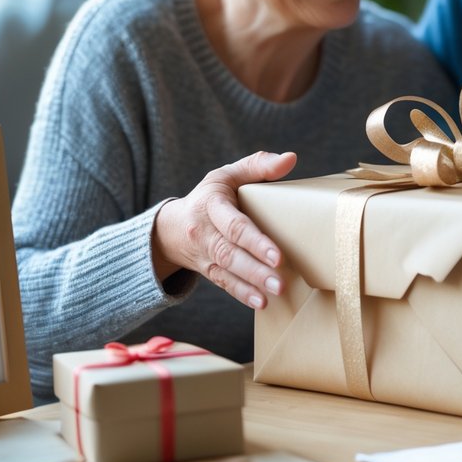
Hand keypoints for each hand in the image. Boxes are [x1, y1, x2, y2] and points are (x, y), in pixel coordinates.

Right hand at [152, 151, 296, 308]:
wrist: (171, 227)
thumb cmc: (210, 196)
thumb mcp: (227, 175)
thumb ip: (258, 165)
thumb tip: (290, 158)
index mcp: (211, 204)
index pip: (234, 225)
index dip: (255, 241)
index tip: (278, 255)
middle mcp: (204, 232)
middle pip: (229, 252)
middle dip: (255, 269)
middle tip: (280, 282)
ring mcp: (203, 254)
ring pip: (227, 271)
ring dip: (252, 284)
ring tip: (276, 292)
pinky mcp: (207, 270)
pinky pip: (223, 284)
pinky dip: (242, 294)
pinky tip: (262, 303)